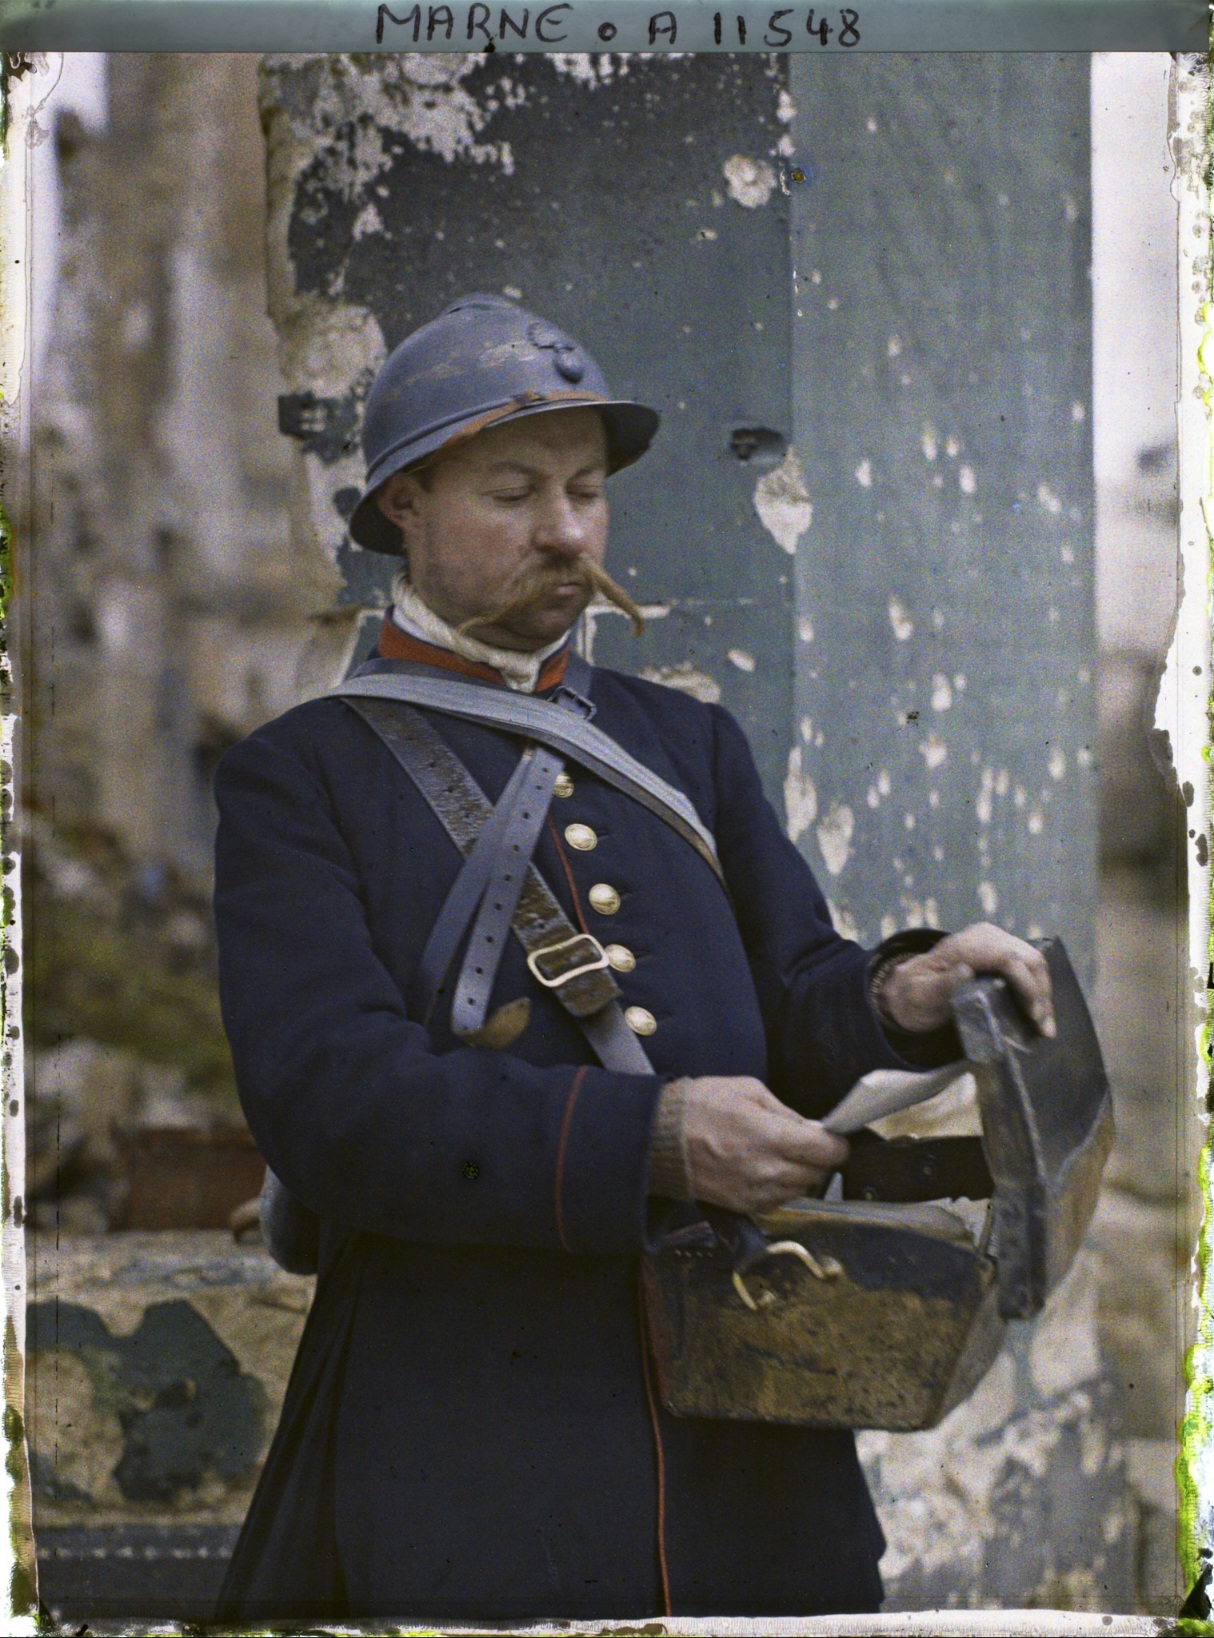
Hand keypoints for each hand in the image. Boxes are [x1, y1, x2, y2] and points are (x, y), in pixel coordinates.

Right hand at [681, 1076, 848, 1214]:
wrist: (660, 1138)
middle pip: (818, 1174)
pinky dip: (781, 1188)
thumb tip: (810, 1128)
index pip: (827, 1152)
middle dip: (819, 1159)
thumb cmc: (701, 1106)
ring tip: (785, 1156)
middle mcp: (769, 1171)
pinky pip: (778, 1201)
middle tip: (808, 1144)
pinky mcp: (743, 1205)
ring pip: (800, 1190)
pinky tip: (768, 1170)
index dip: (837, 1144)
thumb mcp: (748, 1090)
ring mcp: (756, 1192)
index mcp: (774, 1138)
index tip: (835, 1138)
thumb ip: (785, 1112)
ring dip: (801, 1175)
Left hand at [880, 923, 1054, 1037]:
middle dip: (1041, 993)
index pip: (1008, 958)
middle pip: (1028, 958)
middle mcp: (984, 936)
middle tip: (1044, 1028)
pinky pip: (1029, 965)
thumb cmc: (915, 995)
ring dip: (1044, 993)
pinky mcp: (1002, 949)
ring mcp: (996, 940)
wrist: (911, 988)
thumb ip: (941, 985)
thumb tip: (965, 971)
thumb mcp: (920, 995)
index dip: (1026, 985)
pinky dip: (1038, 988)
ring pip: (1034, 961)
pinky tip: (1040, 1012)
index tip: (1032, 1015)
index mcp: (964, 946)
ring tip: (1046, 1026)